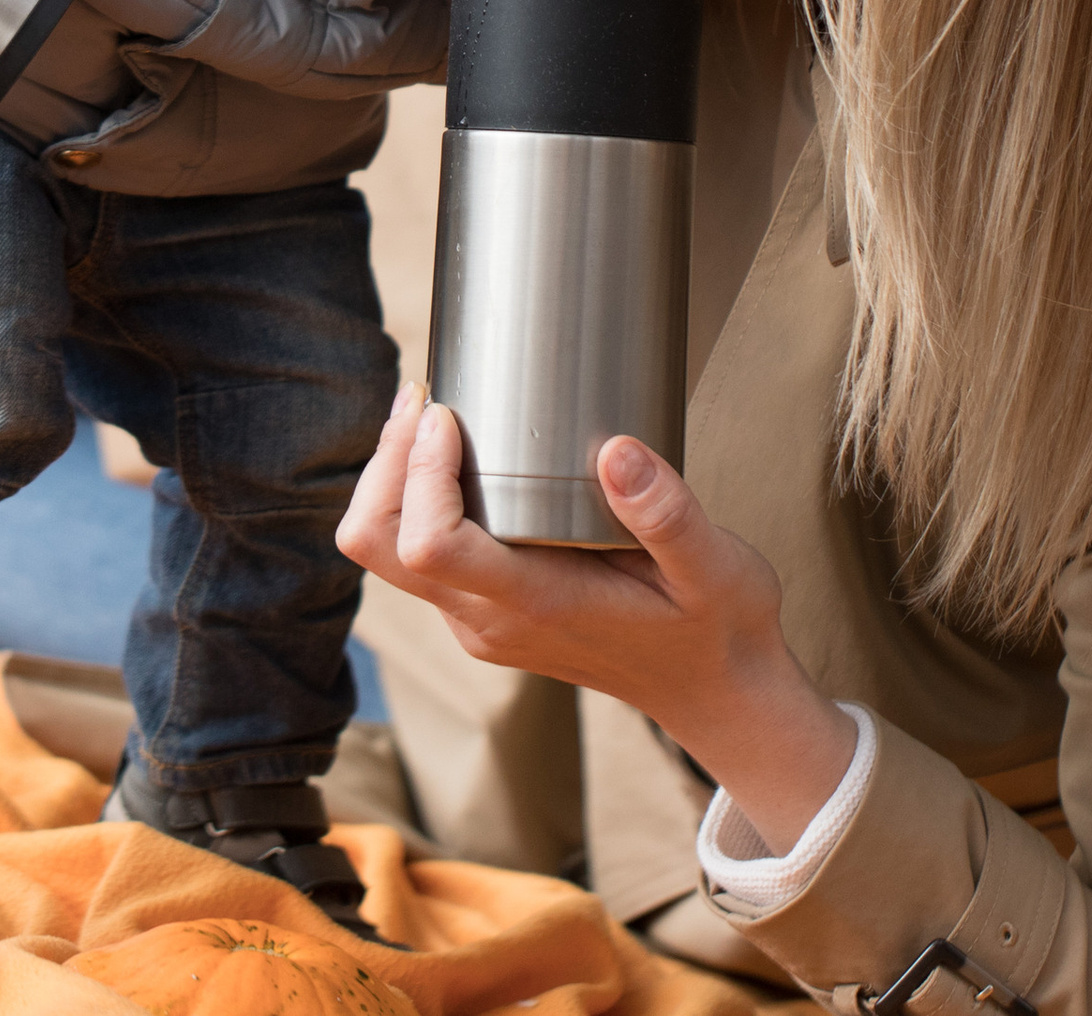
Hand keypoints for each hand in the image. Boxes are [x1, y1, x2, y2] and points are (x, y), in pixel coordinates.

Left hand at [338, 385, 855, 852]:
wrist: (716, 692)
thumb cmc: (715, 628)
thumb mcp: (714, 568)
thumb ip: (667, 514)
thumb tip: (616, 451)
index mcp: (535, 604)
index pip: (428, 545)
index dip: (420, 473)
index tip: (450, 414)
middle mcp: (488, 620)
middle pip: (376, 548)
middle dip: (385, 465)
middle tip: (425, 399)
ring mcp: (480, 622)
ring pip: (384, 554)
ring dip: (393, 480)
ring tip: (435, 414)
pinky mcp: (486, 613)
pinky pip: (416, 557)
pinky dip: (415, 501)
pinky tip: (461, 455)